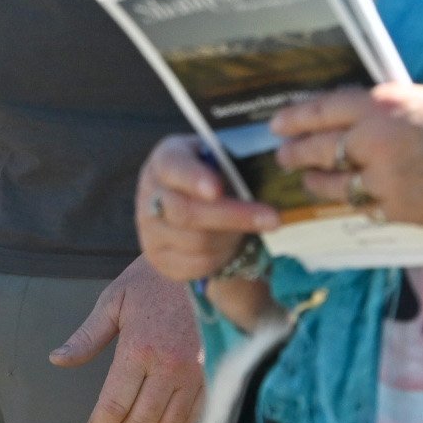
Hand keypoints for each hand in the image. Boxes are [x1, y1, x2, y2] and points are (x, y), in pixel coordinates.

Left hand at [51, 259, 203, 422]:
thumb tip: (57, 360)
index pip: (115, 403)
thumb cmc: (149, 281)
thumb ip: (86, 337)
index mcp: (140, 349)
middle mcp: (169, 366)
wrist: (198, 266)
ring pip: (169, 422)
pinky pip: (192, 412)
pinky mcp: (208, 373)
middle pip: (142, 420)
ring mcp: (193, 372)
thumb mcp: (112, 302)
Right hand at [136, 134, 276, 284]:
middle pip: (188, 211)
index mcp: (165, 160)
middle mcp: (149, 193)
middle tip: (273, 219)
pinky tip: (229, 244)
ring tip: (246, 229)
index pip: (174, 167)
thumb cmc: (211, 173)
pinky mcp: (157, 256)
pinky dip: (220, 257)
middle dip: (234, 216)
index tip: (217, 189)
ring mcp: (149, 228)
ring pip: (195, 242)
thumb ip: (232, 164)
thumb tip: (269, 176)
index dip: (194, 178)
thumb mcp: (219, 158)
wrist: (189, 199)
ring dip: (230, 238)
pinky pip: (195, 264)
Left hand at [273, 82, 422, 230]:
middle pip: (317, 149)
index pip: (322, 109)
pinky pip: (363, 207)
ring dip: (315, 183)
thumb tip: (364, 113)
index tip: (276, 124)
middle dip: (295, 154)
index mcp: (385, 103)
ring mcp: (386, 180)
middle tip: (283, 156)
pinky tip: (348, 199)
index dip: (294, 117)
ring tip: (308, 181)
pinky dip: (353, 203)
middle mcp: (376, 140)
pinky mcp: (400, 211)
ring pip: (332, 186)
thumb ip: (393, 106)